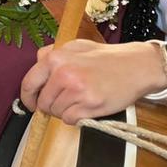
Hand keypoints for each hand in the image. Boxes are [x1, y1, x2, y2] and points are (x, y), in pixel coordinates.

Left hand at [20, 39, 165, 124]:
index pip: (29, 83)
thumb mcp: (76, 46)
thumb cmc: (108, 57)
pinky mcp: (90, 105)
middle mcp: (64, 74)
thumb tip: (37, 63)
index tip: (32, 104)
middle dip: (51, 105)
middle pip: (43, 103)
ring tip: (81, 99)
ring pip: (56, 113)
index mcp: (56, 58)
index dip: (28, 98)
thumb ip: (54, 54)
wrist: (137, 66)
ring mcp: (77, 90)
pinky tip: (88, 106)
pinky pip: (70, 120)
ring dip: (66, 111)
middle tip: (67, 100)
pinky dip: (77, 117)